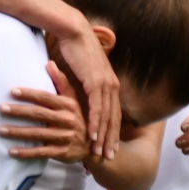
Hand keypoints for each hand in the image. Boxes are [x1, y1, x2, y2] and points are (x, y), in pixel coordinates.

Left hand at [0, 62, 89, 162]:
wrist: (94, 146)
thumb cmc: (80, 119)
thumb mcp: (75, 100)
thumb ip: (62, 82)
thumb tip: (49, 63)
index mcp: (68, 106)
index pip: (45, 98)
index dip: (29, 94)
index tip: (12, 91)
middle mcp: (67, 120)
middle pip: (39, 114)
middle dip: (19, 112)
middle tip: (1, 109)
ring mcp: (64, 137)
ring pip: (37, 134)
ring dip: (17, 132)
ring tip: (0, 130)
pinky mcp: (62, 153)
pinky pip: (41, 153)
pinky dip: (26, 153)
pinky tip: (11, 151)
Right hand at [54, 24, 119, 160]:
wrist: (74, 32)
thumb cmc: (75, 51)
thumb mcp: (83, 75)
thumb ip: (85, 89)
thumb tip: (81, 101)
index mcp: (111, 85)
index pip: (114, 114)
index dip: (113, 132)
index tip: (110, 147)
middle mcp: (113, 86)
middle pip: (115, 119)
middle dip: (112, 140)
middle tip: (109, 157)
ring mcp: (106, 84)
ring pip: (107, 117)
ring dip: (103, 136)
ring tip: (100, 153)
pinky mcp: (95, 82)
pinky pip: (97, 108)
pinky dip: (95, 123)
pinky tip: (92, 137)